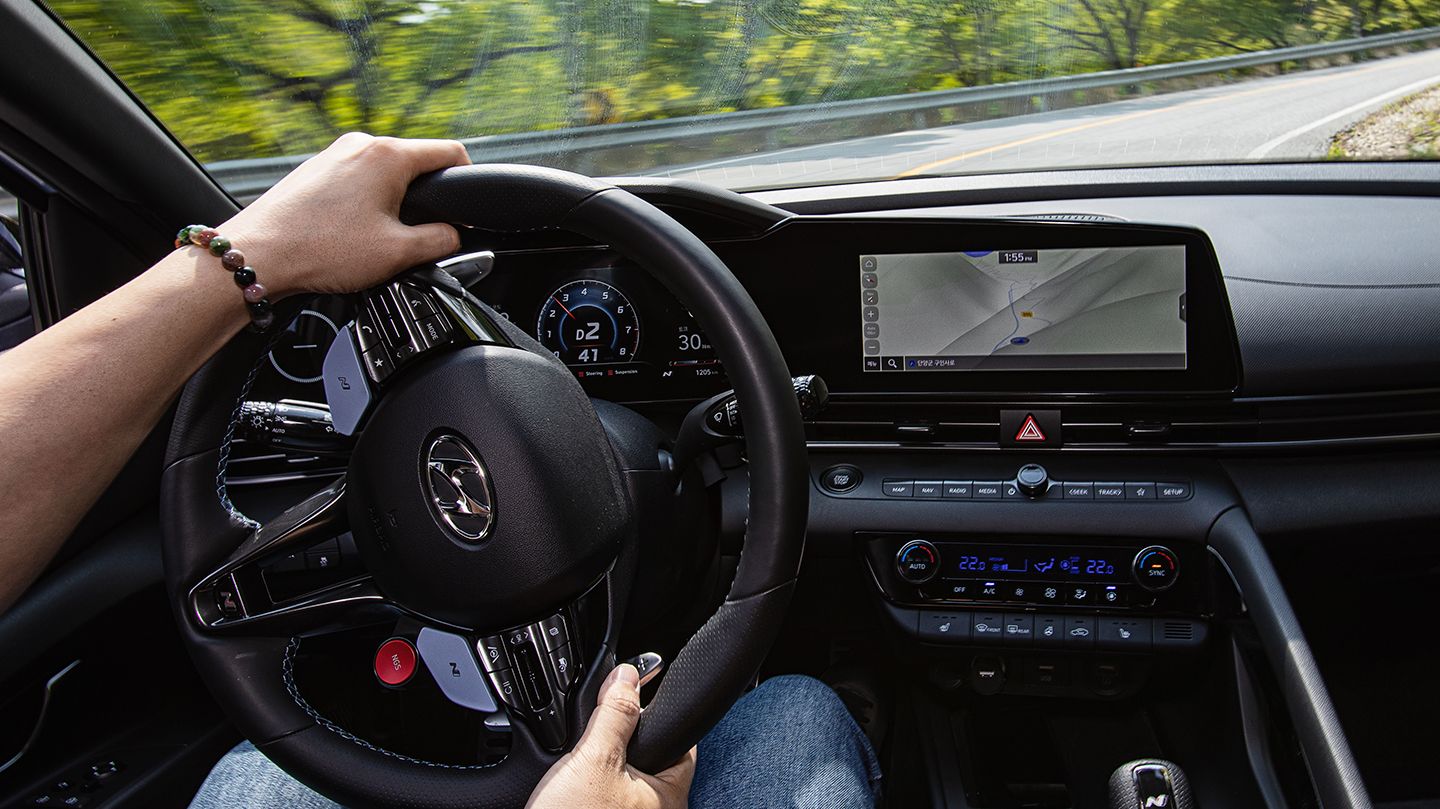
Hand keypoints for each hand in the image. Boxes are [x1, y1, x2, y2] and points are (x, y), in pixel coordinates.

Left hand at [216, 133, 469, 297]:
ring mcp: (335, 154)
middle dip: (423, 198)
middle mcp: (361, 144)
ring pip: (384, 174)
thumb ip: (440, 241)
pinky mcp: (316, 170)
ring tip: (376, 240)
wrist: (259, 255)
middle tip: (414, 237)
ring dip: (392, 203)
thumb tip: (453, 235)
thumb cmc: (320, 250)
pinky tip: (349, 234)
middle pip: (415, 163)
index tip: (468, 203)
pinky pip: (357, 180)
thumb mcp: (398, 254)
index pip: (450, 151)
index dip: (468, 178)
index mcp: (388, 155)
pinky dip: (364, 204)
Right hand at [527, 664, 695, 808]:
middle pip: (648, 757)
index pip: (680, 737)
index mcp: (669, 793)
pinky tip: (568, 790)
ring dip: (600, 765)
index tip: (632, 693)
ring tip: (575, 770)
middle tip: (593, 737)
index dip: (655, 711)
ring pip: (623, 779)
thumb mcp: (595, 760)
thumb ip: (615, 715)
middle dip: (620, 741)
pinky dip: (588, 787)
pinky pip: (604, 797)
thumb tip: (627, 676)